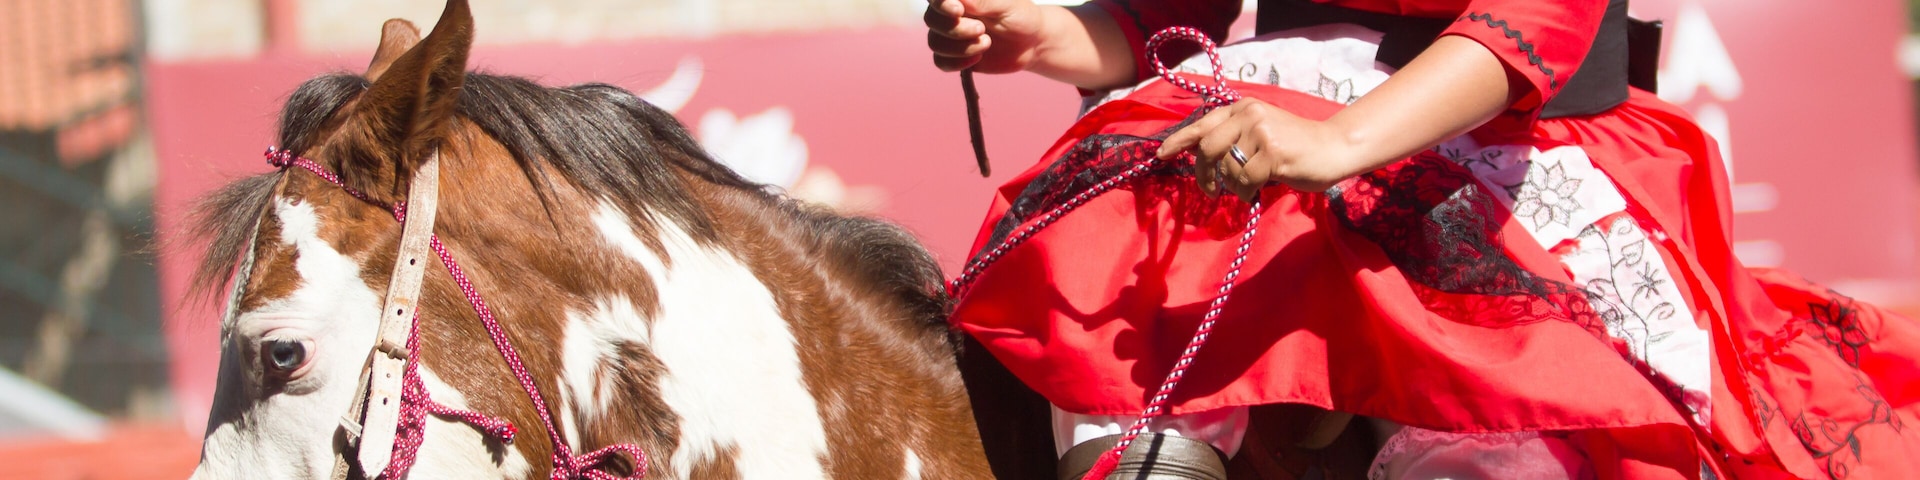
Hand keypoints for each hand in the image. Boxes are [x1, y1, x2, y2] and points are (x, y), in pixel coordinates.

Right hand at [925, 0, 1045, 72]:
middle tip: (982, 30)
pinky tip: (978, 58)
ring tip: (987, 43)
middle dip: (957, 29)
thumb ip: (981, 0)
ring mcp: (950, 34)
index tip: (959, 10)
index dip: (941, 4)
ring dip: (961, 47)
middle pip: (931, 20)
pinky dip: (957, 62)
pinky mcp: (954, 56)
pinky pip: (940, 62)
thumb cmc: (1020, 16)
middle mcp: (949, 12)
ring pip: (935, 42)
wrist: (1030, 43)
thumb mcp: (1006, 4)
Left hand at [1155, 99, 1359, 199]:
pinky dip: (1247, 192)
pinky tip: (1260, 188)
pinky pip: (1244, 181)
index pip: (1202, 124)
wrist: (1333, 148)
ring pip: (1227, 169)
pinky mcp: (1272, 153)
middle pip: (1207, 148)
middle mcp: (1249, 115)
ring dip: (1235, 186)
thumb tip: (1196, 155)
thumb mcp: (1259, 134)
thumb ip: (1231, 139)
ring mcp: (1261, 132)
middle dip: (1203, 174)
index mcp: (1243, 108)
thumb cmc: (1294, 147)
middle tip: (1209, 191)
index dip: (1179, 140)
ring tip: (1252, 184)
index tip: (1161, 155)